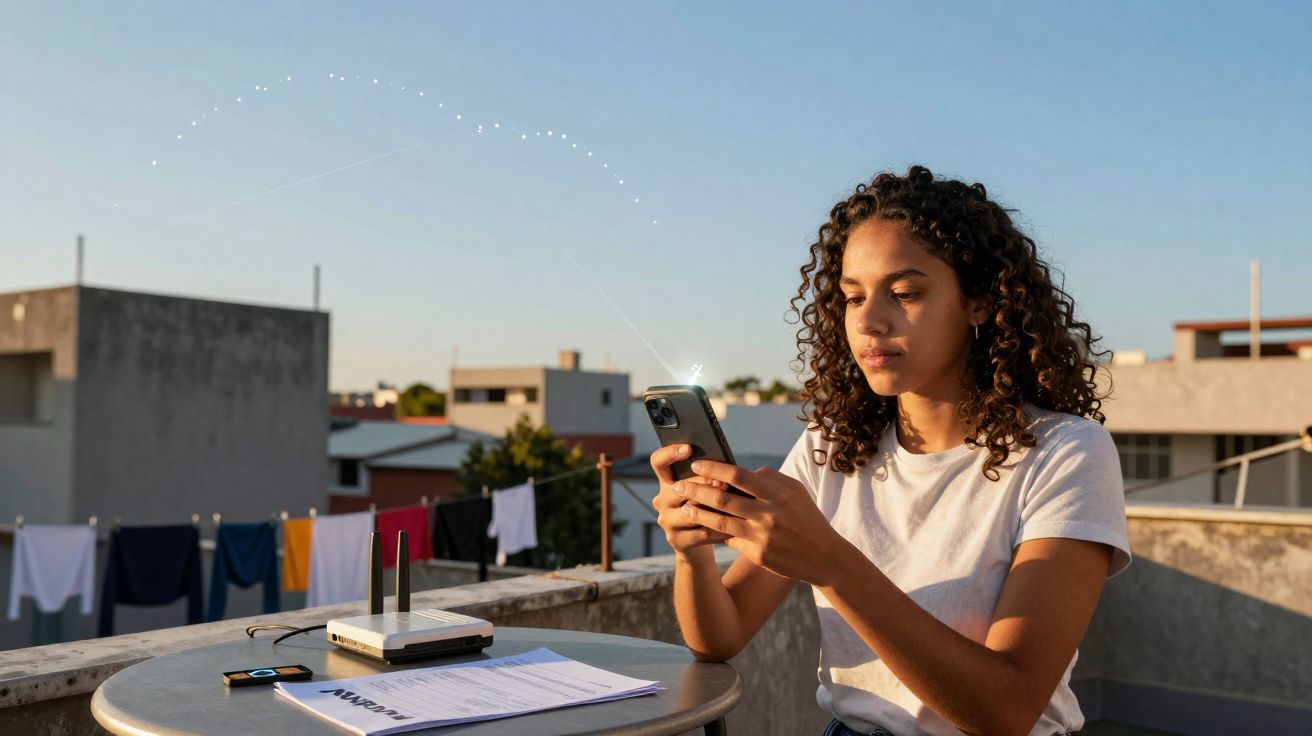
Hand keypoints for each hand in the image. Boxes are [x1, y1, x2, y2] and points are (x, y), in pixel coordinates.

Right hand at [649, 444, 732, 557]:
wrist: (698, 545)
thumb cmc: (707, 509)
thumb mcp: (704, 491)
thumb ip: (708, 478)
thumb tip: (728, 465)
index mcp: (667, 483)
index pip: (658, 462)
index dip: (670, 453)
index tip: (688, 448)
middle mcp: (662, 500)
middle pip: (679, 487)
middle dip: (703, 483)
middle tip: (723, 482)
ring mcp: (667, 521)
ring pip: (691, 511)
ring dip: (713, 507)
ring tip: (733, 504)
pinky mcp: (676, 540)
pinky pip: (701, 532)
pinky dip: (719, 529)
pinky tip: (735, 526)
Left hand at [674, 459, 850, 585]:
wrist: (826, 557)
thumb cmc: (809, 520)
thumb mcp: (796, 493)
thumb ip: (771, 478)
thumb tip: (744, 471)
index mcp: (778, 494)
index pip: (738, 476)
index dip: (714, 469)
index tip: (697, 465)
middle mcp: (768, 513)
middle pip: (723, 498)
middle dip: (697, 490)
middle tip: (678, 485)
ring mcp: (762, 535)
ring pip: (720, 521)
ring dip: (698, 513)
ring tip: (684, 507)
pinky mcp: (758, 554)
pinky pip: (729, 539)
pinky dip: (714, 531)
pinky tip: (701, 527)